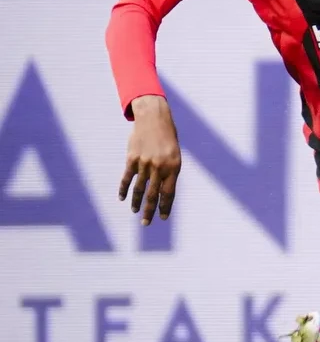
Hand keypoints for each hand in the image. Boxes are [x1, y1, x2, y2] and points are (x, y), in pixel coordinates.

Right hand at [118, 96, 181, 225]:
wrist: (154, 119)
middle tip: (146, 223)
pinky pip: (127, 178)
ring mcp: (144, 163)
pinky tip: (122, 199)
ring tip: (135, 212)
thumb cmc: (167, 139)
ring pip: (138, 189)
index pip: (169, 193)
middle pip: (153, 195)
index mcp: (173, 167)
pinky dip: (123, 189)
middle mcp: (159, 167)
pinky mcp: (132, 159)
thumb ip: (169, 173)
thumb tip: (163, 193)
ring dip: (136, 203)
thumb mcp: (175, 155)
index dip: (165, 207)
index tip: (162, 218)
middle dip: (149, 211)